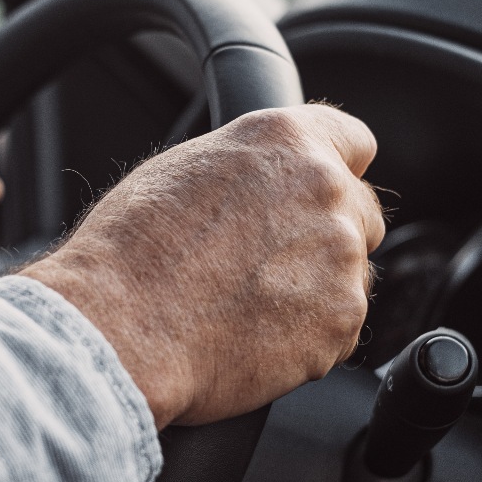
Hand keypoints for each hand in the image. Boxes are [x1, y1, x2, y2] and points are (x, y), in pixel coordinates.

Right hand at [21, 105, 383, 428]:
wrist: (121, 326)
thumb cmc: (131, 251)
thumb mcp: (181, 169)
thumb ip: (248, 167)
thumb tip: (263, 183)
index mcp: (286, 141)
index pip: (353, 142)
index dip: (335, 170)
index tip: (319, 193)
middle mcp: (326, 190)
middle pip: (360, 213)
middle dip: (324, 236)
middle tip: (267, 263)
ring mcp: (340, 259)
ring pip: (351, 276)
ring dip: (316, 290)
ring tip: (247, 306)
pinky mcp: (340, 322)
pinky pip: (340, 330)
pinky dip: (309, 339)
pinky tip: (254, 337)